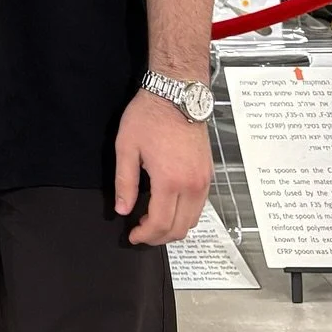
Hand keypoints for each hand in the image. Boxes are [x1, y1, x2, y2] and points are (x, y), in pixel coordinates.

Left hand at [113, 89, 212, 244]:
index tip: (132, 236)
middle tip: (141, 233)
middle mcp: (192, 184)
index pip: (160, 223)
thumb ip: (124, 182)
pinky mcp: (208, 174)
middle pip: (180, 228)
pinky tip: (168, 208)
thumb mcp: (127, 147)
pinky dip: (185, 215)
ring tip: (153, 222)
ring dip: (173, 228)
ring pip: (193, 220)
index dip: (145, 236)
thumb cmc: (149, 116)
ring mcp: (203, 180)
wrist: (177, 94)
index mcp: (169, 180)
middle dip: (158, 237)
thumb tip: (122, 209)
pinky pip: (200, 206)